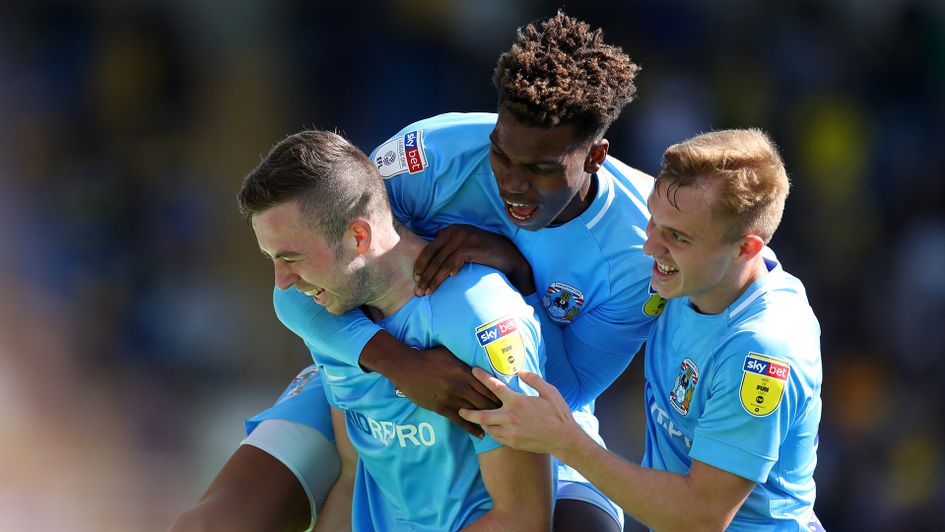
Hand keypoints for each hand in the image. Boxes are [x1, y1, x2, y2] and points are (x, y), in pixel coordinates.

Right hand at [383, 347, 500, 437]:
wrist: (407, 368)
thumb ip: (464, 362)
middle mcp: (460, 386)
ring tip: (499, 425)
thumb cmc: (429, 357)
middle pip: (484, 400)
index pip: (487, 385)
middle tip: (508, 415)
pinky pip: (460, 421)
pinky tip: (481, 434)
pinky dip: (472, 428)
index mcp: (464, 372)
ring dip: (487, 419)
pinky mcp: (442, 408)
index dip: (499, 394)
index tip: (508, 399)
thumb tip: (478, 365)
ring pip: (474, 411)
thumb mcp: (450, 354)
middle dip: (497, 408)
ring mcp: (451, 398)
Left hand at [413, 224, 534, 295]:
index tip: (416, 279)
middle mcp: (456, 231)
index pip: (429, 248)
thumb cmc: (485, 254)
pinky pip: (454, 262)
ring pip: (442, 262)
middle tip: (418, 290)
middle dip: (424, 275)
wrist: (509, 256)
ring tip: (427, 292)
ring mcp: (464, 238)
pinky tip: (447, 280)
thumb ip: (449, 247)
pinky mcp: (472, 247)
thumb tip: (430, 257)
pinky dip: (447, 272)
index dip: (421, 264)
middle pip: (433, 256)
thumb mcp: (464, 245)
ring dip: (433, 279)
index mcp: (451, 230)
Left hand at [459, 367, 581, 454]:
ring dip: (481, 422)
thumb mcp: (549, 391)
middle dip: (469, 412)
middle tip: (460, 409)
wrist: (564, 439)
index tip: (473, 371)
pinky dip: (491, 431)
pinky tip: (491, 428)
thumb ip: (533, 379)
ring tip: (475, 418)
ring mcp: (511, 432)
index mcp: (518, 402)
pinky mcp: (513, 442)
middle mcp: (511, 417)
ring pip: (488, 427)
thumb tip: (520, 371)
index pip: (495, 387)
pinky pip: (496, 437)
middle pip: (482, 415)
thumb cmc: (558, 413)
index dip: (483, 377)